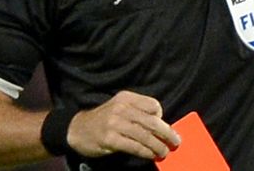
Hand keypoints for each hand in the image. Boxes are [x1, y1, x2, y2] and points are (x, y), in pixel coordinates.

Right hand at [66, 90, 180, 159]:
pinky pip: (135, 147)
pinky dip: (146, 152)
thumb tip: (162, 128)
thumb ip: (137, 113)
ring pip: (145, 136)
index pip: (152, 105)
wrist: (77, 129)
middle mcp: (121, 108)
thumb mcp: (119, 108)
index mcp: (125, 97)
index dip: (161, 117)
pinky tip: (150, 155)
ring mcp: (114, 123)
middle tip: (176, 141)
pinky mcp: (110, 139)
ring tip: (164, 152)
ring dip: (158, 146)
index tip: (163, 127)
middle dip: (167, 133)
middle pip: (152, 121)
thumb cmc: (103, 120)